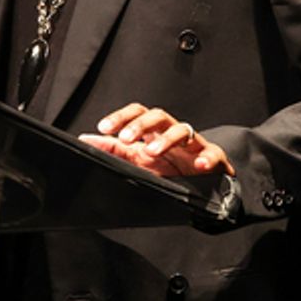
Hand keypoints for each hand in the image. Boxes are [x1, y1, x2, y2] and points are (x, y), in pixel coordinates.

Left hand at [78, 103, 235, 177]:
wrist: (202, 186)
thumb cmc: (169, 168)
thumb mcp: (139, 160)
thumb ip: (114, 149)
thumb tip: (86, 139)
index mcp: (154, 132)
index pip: (138, 113)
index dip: (121, 117)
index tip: (104, 127)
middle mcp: (173, 133)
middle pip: (158, 116)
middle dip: (141, 125)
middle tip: (125, 138)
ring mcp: (194, 144)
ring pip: (184, 130)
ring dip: (167, 139)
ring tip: (151, 151)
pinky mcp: (214, 159)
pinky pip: (214, 154)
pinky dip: (208, 158)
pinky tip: (199, 165)